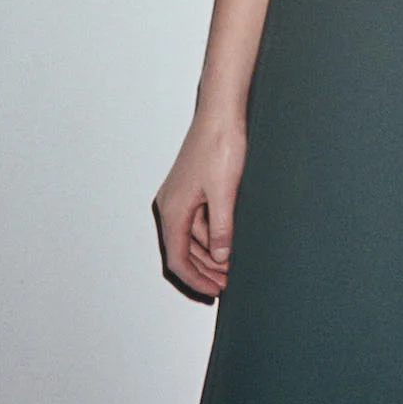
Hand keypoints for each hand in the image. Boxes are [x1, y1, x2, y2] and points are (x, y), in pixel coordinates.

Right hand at [152, 113, 246, 300]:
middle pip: (182, 250)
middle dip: (204, 270)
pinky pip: (198, 220)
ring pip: (191, 236)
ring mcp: (180, 195)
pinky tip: (229, 240)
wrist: (222, 112)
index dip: (196, 279)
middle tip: (227, 283)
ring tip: (232, 265)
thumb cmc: (220, 144)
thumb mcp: (225, 191)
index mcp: (173, 209)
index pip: (177, 258)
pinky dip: (211, 234)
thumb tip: (220, 256)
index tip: (216, 291)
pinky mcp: (192, 187)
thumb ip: (222, 227)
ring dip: (209, 253)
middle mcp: (171, 204)